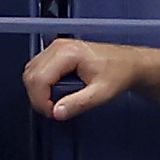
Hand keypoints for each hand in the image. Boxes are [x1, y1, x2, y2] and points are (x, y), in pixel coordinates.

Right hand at [23, 39, 140, 119]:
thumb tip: (56, 113)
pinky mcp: (56, 52)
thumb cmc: (118, 73)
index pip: (38, 79)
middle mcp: (58, 46)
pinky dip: (41, 84)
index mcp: (68, 53)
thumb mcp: (101, 93)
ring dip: (38, 92)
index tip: (54, 113)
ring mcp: (56, 47)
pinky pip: (37, 69)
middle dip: (38, 97)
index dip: (41, 101)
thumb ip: (78, 104)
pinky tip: (55, 93)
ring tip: (56, 103)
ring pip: (30, 72)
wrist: (128, 63)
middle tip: (55, 110)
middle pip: (30, 75)